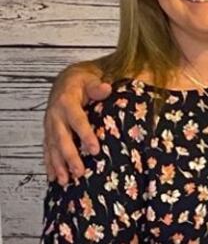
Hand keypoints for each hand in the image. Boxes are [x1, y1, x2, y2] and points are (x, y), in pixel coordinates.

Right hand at [43, 62, 110, 184]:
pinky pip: (47, 149)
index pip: (78, 121)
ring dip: (58, 165)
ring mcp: (50, 125)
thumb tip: (106, 88)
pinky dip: (50, 164)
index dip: (85, 135)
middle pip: (63, 139)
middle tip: (79, 172)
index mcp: (67, 102)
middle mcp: (56, 116)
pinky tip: (53, 177)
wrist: (65, 81)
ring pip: (53, 147)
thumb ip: (97, 87)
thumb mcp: (90, 80)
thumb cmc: (82, 82)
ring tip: (65, 181)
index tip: (95, 150)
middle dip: (70, 157)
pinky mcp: (49, 132)